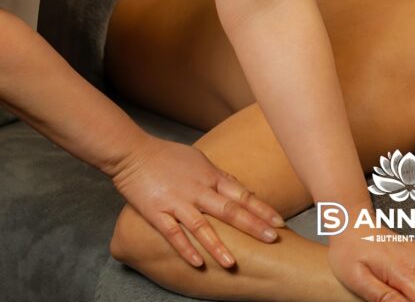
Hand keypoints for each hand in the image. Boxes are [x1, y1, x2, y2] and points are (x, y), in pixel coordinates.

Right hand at [110, 134, 283, 267]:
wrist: (134, 153)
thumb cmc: (168, 156)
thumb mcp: (200, 161)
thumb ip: (219, 177)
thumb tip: (238, 187)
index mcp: (210, 176)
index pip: (242, 194)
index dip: (262, 208)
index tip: (279, 221)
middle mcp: (198, 190)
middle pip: (230, 209)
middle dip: (253, 225)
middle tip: (272, 239)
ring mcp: (178, 202)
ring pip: (202, 226)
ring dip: (218, 246)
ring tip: (232, 263)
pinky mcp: (157, 212)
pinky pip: (173, 234)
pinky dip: (185, 248)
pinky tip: (197, 263)